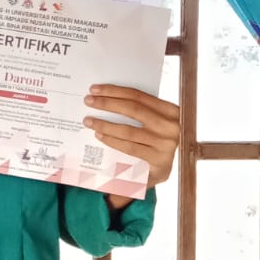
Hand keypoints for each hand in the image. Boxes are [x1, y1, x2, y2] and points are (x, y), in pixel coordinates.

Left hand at [83, 85, 180, 208]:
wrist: (163, 171)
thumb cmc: (154, 141)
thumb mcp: (151, 123)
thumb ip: (137, 110)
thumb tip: (105, 97)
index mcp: (170, 110)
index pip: (138, 96)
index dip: (114, 91)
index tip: (95, 89)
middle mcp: (171, 126)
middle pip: (133, 109)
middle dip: (107, 103)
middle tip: (88, 101)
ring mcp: (166, 144)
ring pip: (129, 130)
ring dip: (105, 124)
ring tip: (89, 121)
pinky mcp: (159, 161)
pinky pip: (130, 147)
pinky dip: (112, 140)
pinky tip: (100, 135)